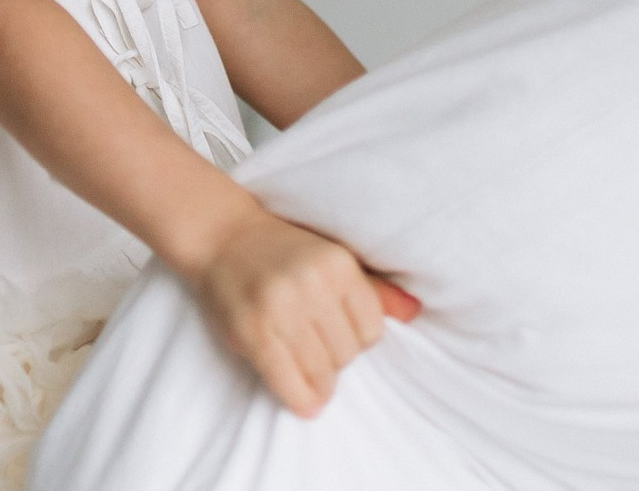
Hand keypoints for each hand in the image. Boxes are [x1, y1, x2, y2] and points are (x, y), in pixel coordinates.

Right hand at [191, 207, 420, 416]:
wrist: (223, 235)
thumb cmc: (283, 250)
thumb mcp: (333, 257)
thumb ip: (374, 288)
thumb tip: (415, 312)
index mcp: (338, 264)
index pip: (372, 330)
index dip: (359, 341)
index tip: (339, 335)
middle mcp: (313, 284)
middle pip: (348, 353)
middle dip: (337, 360)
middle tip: (318, 349)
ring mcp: (281, 308)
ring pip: (321, 370)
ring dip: (320, 383)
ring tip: (312, 375)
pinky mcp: (253, 331)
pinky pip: (286, 380)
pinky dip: (300, 398)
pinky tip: (306, 403)